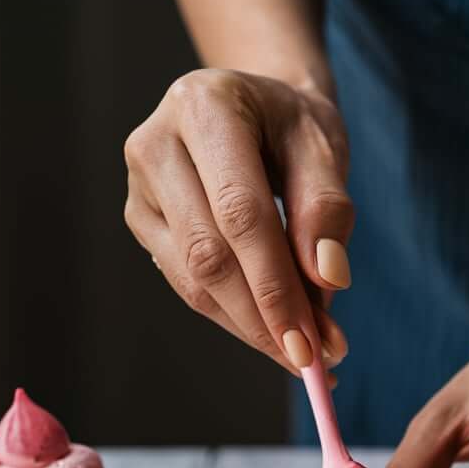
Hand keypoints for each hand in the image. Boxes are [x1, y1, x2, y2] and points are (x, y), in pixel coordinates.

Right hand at [124, 69, 352, 372]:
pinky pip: (187, 284)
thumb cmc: (291, 124)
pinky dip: (235, 317)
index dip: (275, 284)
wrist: (254, 106)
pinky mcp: (142, 220)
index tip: (313, 342)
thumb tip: (328, 280)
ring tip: (305, 353)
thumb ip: (326, 209)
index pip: (239, 213)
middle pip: (209, 253)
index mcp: (204, 107)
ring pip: (193, 279)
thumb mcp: (322, 145)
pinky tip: (274, 333)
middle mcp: (156, 143)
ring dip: (251, 326)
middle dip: (264, 318)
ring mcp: (140, 186)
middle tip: (314, 361)